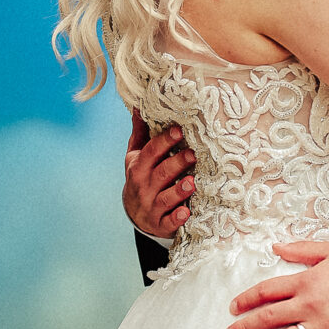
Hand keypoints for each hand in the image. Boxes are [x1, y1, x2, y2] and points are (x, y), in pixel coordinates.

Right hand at [122, 110, 196, 236]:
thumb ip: (141, 132)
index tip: (178, 130)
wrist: (135, 214)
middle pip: (160, 174)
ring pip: (164, 198)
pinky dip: (176, 219)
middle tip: (193, 154)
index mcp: (138, 167)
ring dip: (178, 191)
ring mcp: (151, 207)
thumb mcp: (136, 156)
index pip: (150, 152)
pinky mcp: (160, 224)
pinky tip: (186, 213)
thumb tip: (140, 105)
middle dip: (176, 164)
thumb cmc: (142, 177)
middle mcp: (143, 187)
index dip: (163, 141)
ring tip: (192, 182)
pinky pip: (168, 222)